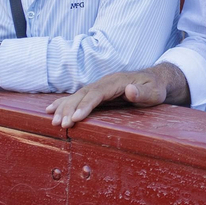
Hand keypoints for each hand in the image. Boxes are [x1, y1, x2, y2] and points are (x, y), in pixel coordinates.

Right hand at [46, 66, 176, 127]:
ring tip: (53, 121)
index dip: (86, 105)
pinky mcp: (97, 93)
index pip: (97, 93)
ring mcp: (99, 87)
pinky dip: (63, 103)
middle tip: (60, 124)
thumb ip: (143, 92)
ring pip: (77, 96)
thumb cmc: (155, 88)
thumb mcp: (155, 91)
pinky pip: (78, 98)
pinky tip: (50, 110)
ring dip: (64, 108)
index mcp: (116, 82)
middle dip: (70, 109)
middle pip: (83, 94)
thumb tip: (130, 90)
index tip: (76, 117)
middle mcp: (104, 82)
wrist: (155, 80)